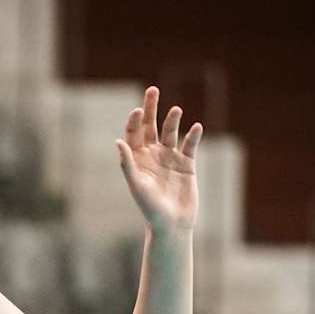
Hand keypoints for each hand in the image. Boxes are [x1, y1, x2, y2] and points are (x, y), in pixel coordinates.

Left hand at [115, 86, 201, 232]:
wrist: (172, 224)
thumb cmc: (150, 208)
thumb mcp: (137, 185)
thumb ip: (128, 163)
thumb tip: (118, 142)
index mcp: (137, 158)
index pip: (134, 133)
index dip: (136, 120)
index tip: (139, 110)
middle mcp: (153, 154)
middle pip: (151, 126)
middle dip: (151, 108)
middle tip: (153, 90)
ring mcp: (170, 157)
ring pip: (171, 132)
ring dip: (173, 121)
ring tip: (176, 110)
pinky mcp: (187, 164)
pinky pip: (190, 146)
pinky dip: (194, 136)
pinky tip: (196, 127)